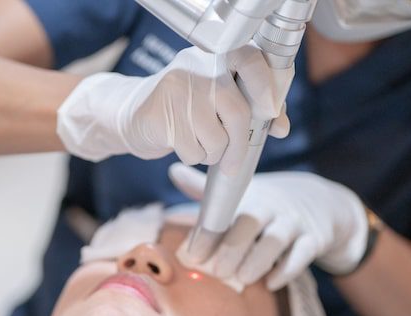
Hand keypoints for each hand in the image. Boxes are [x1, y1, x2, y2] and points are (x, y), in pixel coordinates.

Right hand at [57, 45, 289, 176]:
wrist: (130, 113)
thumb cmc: (182, 108)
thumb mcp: (216, 97)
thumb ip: (250, 105)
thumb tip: (280, 126)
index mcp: (217, 56)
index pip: (251, 61)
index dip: (267, 87)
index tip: (272, 113)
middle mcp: (198, 67)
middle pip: (237, 113)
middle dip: (239, 147)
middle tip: (232, 164)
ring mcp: (178, 89)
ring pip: (216, 139)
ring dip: (211, 154)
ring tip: (197, 143)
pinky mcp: (160, 114)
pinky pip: (193, 150)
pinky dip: (192, 156)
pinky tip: (180, 142)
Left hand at [168, 163, 368, 289]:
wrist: (323, 203)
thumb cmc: (269, 204)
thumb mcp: (243, 193)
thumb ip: (207, 189)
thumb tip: (173, 170)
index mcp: (250, 197)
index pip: (226, 211)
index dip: (208, 232)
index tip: (192, 253)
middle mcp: (272, 208)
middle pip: (250, 223)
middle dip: (233, 247)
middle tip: (217, 270)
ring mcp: (295, 223)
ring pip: (276, 240)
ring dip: (259, 260)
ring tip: (242, 278)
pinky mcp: (315, 239)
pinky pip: (303, 255)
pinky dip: (288, 269)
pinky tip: (271, 283)